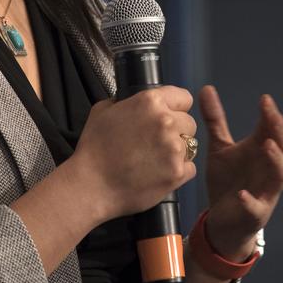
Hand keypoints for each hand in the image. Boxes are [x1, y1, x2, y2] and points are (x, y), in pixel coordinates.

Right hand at [69, 85, 197, 222]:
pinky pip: (190, 168)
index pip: (184, 97)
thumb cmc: (94, 148)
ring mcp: (174, 148)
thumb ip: (125, 101)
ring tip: (156, 160)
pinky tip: (160, 173)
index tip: (169, 116)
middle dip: (177, 131)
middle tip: (157, 143)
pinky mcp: (177, 173)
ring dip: (178, 151)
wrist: (91, 185)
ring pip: (191, 146)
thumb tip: (135, 102)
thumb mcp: (103, 110)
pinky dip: (179, 171)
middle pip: (189, 123)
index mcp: (150, 102)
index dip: (176, 107)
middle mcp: (166, 121)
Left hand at [198, 88, 282, 261]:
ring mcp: (265, 191)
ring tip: (267, 145)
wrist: (221, 221)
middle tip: (270, 115)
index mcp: (261, 152)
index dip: (272, 114)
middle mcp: (268, 169)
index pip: (273, 129)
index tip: (264, 99)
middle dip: (280, 131)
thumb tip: (206, 88)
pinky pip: (257, 207)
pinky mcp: (255, 214)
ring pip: (281, 175)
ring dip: (277, 161)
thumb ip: (216, 120)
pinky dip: (251, 200)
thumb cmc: (227, 181)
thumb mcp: (220, 147)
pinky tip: (242, 193)